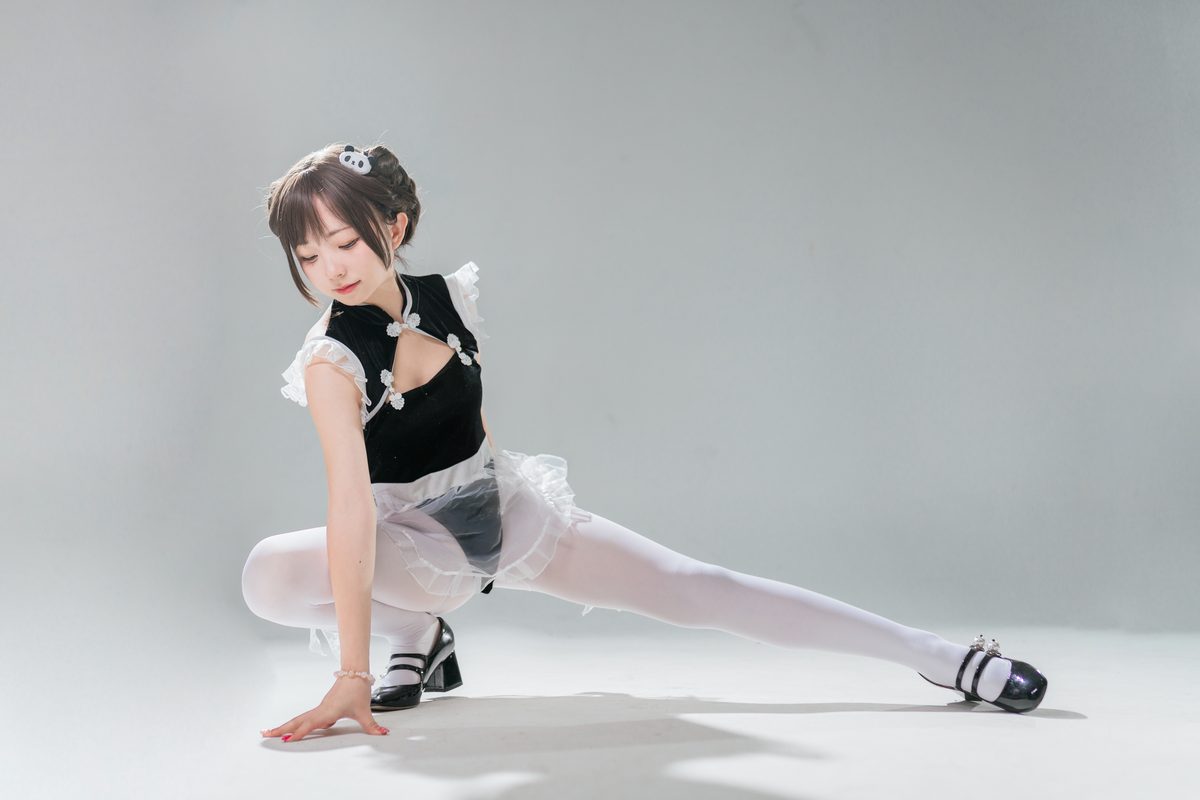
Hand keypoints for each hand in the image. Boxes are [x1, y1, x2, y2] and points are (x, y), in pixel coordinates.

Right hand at [260, 676, 389, 741]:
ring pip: (299, 718)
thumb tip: (383, 734)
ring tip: (269, 732)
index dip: (300, 732)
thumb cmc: (358, 690)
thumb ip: (372, 725)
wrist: (355, 673)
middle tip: (265, 735)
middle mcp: (321, 710)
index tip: (287, 740)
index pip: (312, 724)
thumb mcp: (365, 711)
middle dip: (282, 729)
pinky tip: (289, 730)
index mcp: (329, 711)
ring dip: (285, 726)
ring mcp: (320, 708)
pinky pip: (305, 717)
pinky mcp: (322, 707)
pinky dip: (295, 723)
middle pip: (298, 721)